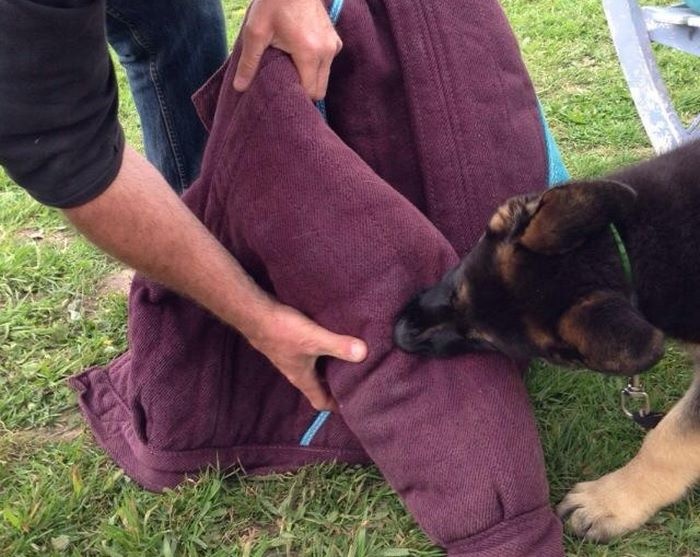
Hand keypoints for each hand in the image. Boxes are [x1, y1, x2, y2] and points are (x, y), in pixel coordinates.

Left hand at [233, 0, 341, 99]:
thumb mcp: (255, 33)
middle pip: (320, 89)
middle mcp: (326, 52)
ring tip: (291, 68)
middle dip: (304, 91)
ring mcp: (333, 45)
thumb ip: (249, 63)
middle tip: (286, 84)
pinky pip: (327, 63)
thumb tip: (239, 88)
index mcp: (309, 53)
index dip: (296, 96)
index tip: (282, 93)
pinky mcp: (335, 40)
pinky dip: (316, 66)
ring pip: (324, 78)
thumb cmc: (273, 4)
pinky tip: (301, 56)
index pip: (310, 92)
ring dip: (310, 78)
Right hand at [247, 302, 366, 410]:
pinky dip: (323, 350)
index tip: (354, 405)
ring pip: (316, 367)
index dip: (337, 406)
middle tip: (358, 380)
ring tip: (350, 359)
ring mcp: (292, 356)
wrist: (254, 313)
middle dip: (337, 385)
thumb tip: (364, 354)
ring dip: (331, 366)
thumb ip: (339, 346)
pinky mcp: (290, 342)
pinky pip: (311, 352)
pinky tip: (333, 338)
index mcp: (302, 378)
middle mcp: (296, 371)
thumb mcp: (314, 339)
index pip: (321, 401)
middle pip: (320, 385)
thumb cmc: (281, 330)